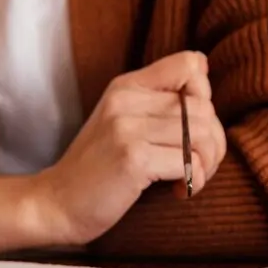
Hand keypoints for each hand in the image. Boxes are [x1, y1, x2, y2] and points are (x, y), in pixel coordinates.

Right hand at [36, 51, 227, 244]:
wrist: (56, 203)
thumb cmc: (98, 168)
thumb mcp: (121, 122)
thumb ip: (156, 102)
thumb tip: (205, 78)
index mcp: (125, 86)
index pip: (189, 64)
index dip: (204, 96)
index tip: (188, 127)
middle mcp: (126, 100)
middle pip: (205, 107)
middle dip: (212, 143)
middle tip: (193, 167)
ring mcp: (127, 128)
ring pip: (204, 135)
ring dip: (206, 165)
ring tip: (185, 179)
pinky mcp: (133, 158)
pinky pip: (190, 163)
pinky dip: (193, 183)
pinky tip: (174, 191)